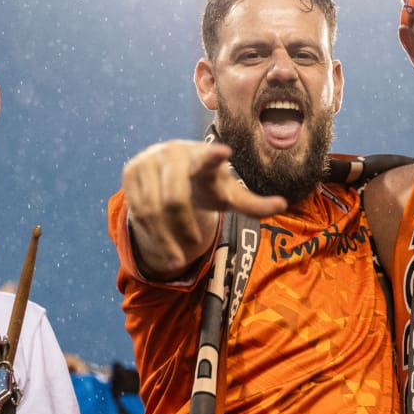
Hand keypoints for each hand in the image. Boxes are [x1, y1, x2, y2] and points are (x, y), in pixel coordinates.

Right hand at [122, 140, 287, 278]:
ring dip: (166, 239)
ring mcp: (149, 159)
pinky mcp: (130, 170)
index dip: (213, 157)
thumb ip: (253, 204)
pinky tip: (163, 245)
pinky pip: (138, 210)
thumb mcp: (229, 195)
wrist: (170, 171)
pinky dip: (152, 233)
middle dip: (185, 227)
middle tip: (193, 245)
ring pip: (154, 209)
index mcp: (204, 157)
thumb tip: (283, 205)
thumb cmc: (207, 185)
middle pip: (175, 201)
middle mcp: (174, 153)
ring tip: (178, 261)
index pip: (208, 158)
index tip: (223, 152)